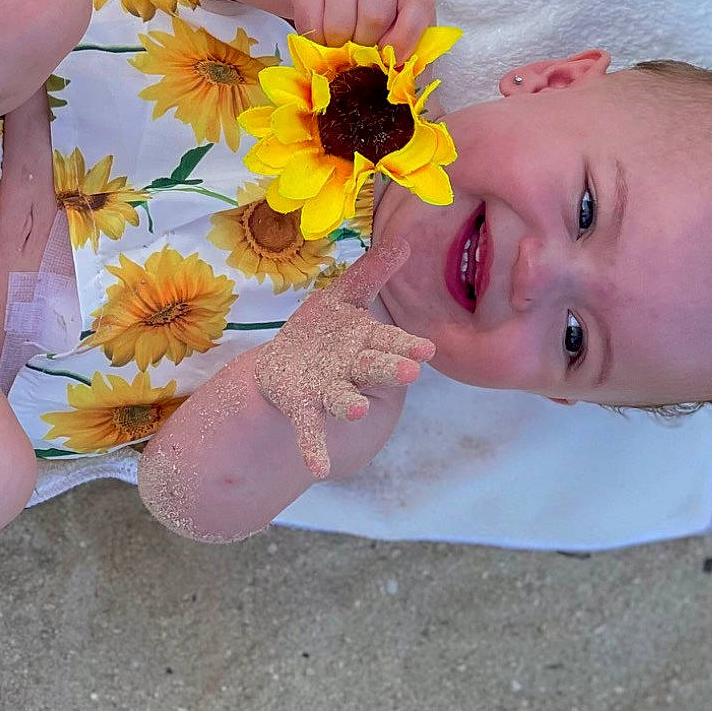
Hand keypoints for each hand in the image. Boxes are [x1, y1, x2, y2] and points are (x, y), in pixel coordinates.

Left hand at [253, 241, 433, 480]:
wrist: (285, 368)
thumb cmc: (322, 332)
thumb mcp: (343, 299)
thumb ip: (371, 275)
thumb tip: (404, 241)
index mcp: (364, 341)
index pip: (388, 342)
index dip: (405, 345)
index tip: (426, 348)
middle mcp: (351, 369)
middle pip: (372, 368)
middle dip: (389, 369)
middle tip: (409, 371)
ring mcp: (328, 391)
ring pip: (341, 397)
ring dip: (348, 403)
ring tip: (353, 409)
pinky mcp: (303, 408)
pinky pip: (310, 430)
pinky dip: (315, 449)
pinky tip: (317, 468)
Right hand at [288, 0, 435, 60]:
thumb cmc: (385, 12)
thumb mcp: (408, 28)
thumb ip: (417, 66)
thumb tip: (426, 113)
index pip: (413, 16)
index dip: (403, 45)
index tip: (394, 59)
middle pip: (372, 21)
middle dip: (367, 48)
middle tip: (364, 52)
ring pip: (337, 28)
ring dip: (338, 49)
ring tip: (344, 45)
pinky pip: (309, 26)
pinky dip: (316, 42)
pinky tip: (326, 37)